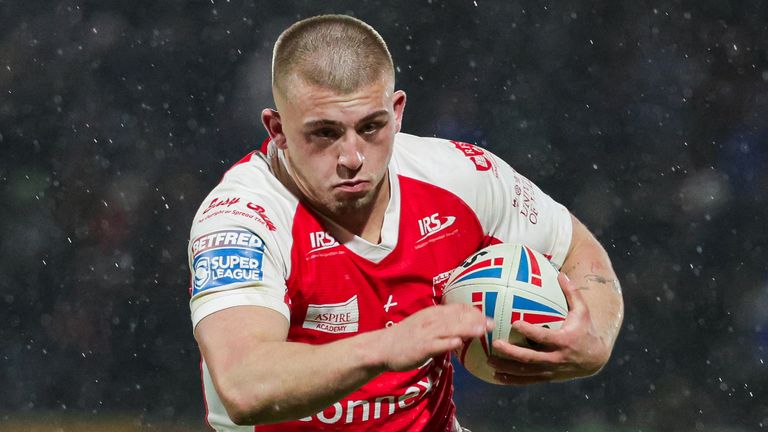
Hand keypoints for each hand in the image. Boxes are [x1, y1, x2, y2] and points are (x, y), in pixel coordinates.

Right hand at [379, 304, 492, 371]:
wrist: (382, 347)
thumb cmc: (405, 338)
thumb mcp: (423, 325)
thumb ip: (440, 324)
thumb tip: (459, 327)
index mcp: (432, 314)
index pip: (456, 308)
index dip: (473, 311)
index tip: (486, 315)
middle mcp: (430, 320)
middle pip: (457, 317)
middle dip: (476, 319)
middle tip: (492, 323)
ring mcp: (426, 334)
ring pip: (450, 329)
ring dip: (467, 329)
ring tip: (482, 330)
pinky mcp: (422, 347)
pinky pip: (437, 344)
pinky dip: (449, 343)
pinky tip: (460, 344)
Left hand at [487, 272, 610, 384]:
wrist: (595, 358)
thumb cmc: (585, 329)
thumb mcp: (582, 311)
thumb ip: (572, 293)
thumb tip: (561, 274)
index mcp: (565, 340)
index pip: (545, 336)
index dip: (530, 331)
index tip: (515, 322)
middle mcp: (557, 358)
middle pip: (531, 357)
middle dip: (512, 352)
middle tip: (495, 343)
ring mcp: (551, 370)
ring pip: (527, 372)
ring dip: (507, 367)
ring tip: (489, 360)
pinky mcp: (547, 377)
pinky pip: (527, 380)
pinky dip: (512, 380)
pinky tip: (496, 376)